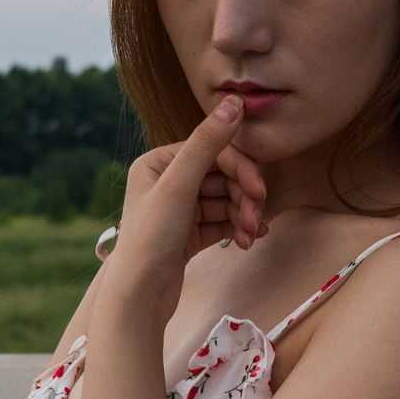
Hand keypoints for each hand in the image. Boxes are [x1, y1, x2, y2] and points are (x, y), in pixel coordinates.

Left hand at [117, 95, 269, 272]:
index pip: (213, 152)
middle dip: (245, 197)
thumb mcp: (179, 186)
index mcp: (158, 162)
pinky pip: (223, 221)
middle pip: (223, 176)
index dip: (241, 169)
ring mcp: (179, 208)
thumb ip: (207, 143)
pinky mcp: (189, 233)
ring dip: (244, 215)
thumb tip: (234, 102)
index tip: (260, 191)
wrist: (139, 296)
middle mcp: (167, 181)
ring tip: (251, 237)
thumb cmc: (151, 238)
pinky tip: (248, 241)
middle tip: (258, 219)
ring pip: (226, 200)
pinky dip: (237, 228)